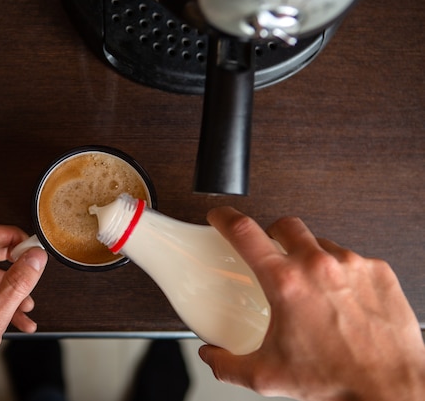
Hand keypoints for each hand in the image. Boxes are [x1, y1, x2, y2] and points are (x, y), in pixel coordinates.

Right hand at [199, 207, 424, 400]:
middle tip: (271, 252)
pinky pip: (351, 258)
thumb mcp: (267, 376)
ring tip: (310, 284)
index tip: (221, 216)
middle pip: (285, 224)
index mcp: (286, 283)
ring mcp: (351, 265)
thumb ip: (227, 365)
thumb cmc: (338, 380)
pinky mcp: (378, 271)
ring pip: (319, 242)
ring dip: (308, 256)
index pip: (244, 232)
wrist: (390, 389)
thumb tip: (211, 356)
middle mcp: (318, 266)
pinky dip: (340, 272)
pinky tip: (340, 296)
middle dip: (271, 233)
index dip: (226, 217)